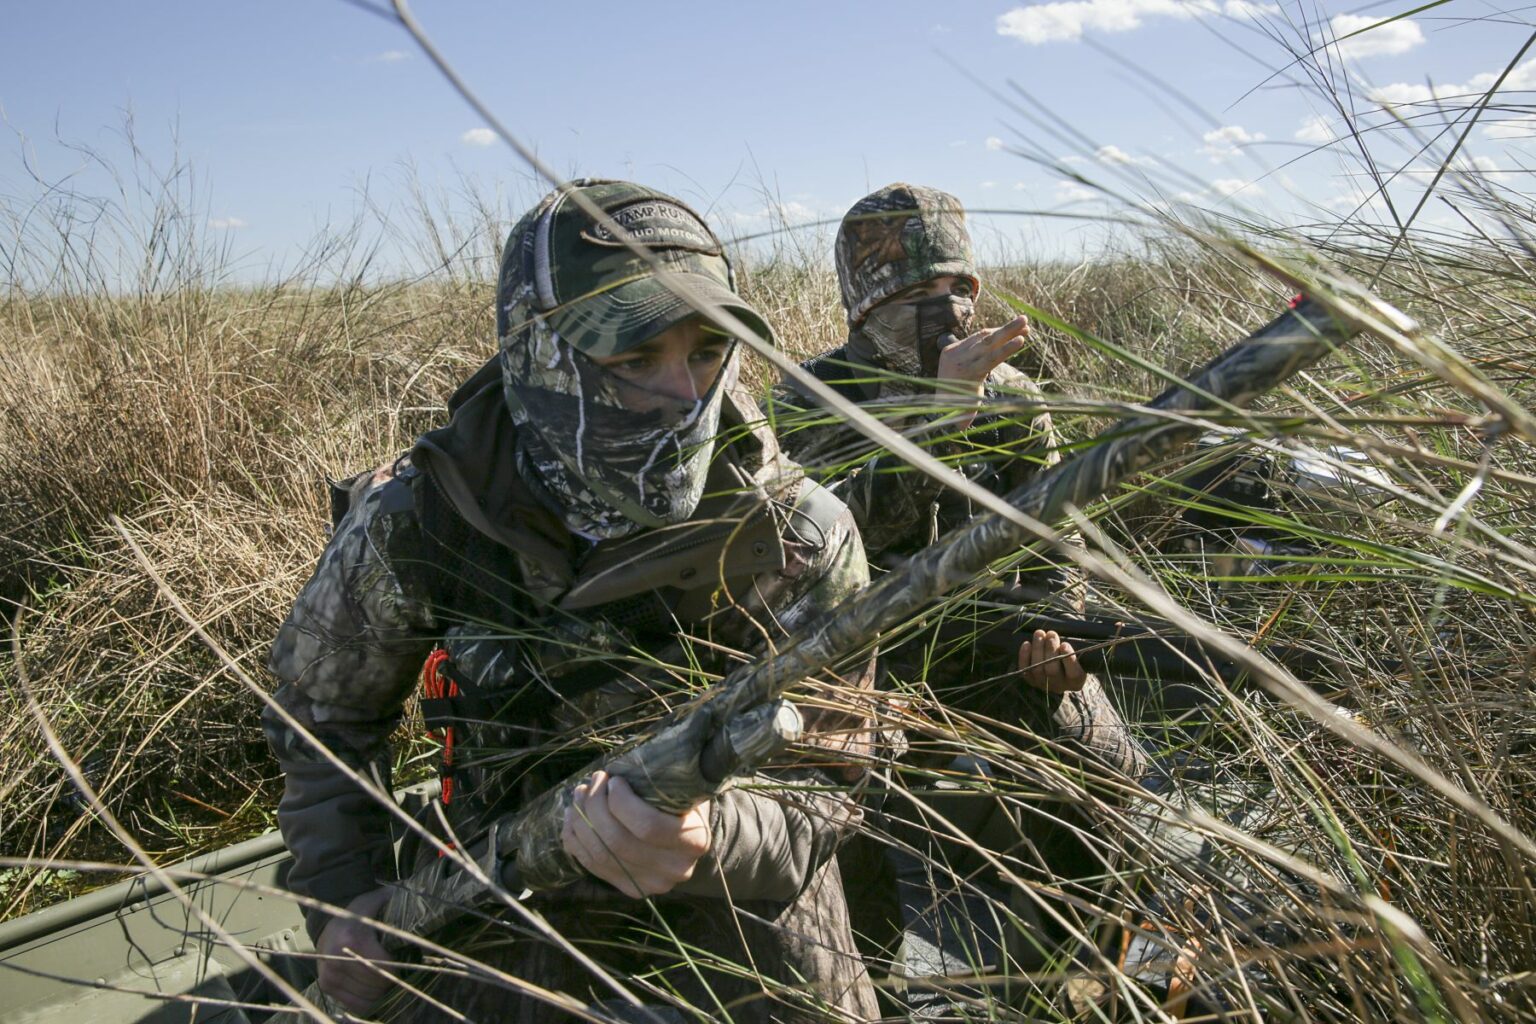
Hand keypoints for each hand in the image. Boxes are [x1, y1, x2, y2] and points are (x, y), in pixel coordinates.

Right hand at [315, 886, 395, 1013]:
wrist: (329, 923)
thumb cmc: (358, 914)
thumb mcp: (375, 902)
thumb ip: (394, 903)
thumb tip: (419, 907)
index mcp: (353, 939)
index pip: (385, 966)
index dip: (399, 967)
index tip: (404, 960)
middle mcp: (338, 960)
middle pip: (377, 984)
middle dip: (391, 980)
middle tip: (398, 971)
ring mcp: (330, 975)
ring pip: (369, 997)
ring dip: (381, 992)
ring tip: (386, 978)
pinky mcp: (326, 986)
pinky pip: (356, 1005)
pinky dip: (369, 1001)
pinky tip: (374, 989)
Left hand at [562, 771, 711, 898]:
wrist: (688, 842)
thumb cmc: (684, 805)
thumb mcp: (684, 789)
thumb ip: (663, 781)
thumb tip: (622, 764)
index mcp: (694, 841)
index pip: (647, 826)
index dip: (621, 802)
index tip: (613, 780)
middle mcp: (674, 868)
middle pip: (618, 840)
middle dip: (595, 806)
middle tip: (591, 782)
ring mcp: (650, 883)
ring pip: (600, 854)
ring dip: (581, 821)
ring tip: (579, 795)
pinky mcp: (629, 888)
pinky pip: (592, 865)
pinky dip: (575, 840)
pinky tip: (572, 818)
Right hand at [936, 315, 1030, 394]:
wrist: (942, 415)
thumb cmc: (955, 396)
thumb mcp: (964, 374)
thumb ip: (976, 360)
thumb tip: (1000, 346)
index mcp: (951, 352)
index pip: (978, 337)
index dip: (999, 331)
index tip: (1017, 328)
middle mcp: (956, 356)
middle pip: (985, 338)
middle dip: (1006, 329)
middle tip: (1024, 319)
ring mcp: (962, 364)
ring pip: (989, 345)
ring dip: (1008, 334)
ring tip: (1025, 327)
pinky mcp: (971, 373)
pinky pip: (992, 358)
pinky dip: (1006, 349)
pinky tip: (1019, 342)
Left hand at [1018, 629, 1086, 692]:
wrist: (1059, 669)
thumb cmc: (1071, 657)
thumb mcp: (1079, 654)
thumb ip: (1075, 646)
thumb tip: (1064, 635)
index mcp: (1076, 681)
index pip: (1074, 673)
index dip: (1068, 659)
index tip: (1065, 644)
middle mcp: (1060, 686)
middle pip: (1052, 670)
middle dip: (1050, 650)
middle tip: (1051, 634)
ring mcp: (1043, 685)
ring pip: (1037, 669)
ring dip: (1037, 649)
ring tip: (1039, 633)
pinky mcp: (1031, 680)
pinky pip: (1025, 669)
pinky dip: (1024, 656)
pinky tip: (1027, 643)